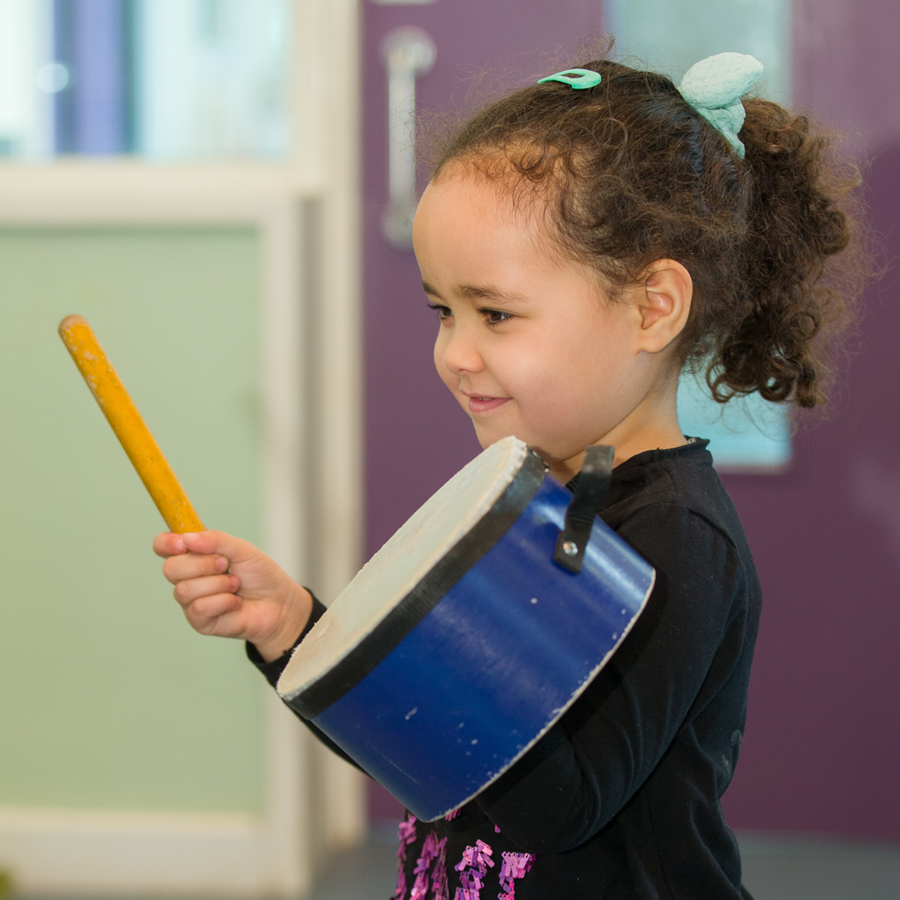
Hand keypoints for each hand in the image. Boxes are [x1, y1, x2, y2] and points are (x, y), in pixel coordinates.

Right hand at [153, 530, 312, 661]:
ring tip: (236, 585)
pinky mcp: (199, 621)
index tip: (182, 544)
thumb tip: (186, 538)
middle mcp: (188, 578)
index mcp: (194, 555)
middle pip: (170, 569)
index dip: (166, 543)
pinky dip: (223, 602)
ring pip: (185, 590)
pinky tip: (236, 602)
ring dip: (218, 584)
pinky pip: (199, 608)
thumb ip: (216, 540)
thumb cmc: (260, 575)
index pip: (164, 546)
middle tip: (225, 564)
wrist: (280, 603)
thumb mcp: (242, 550)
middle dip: (201, 564)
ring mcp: (191, 601)